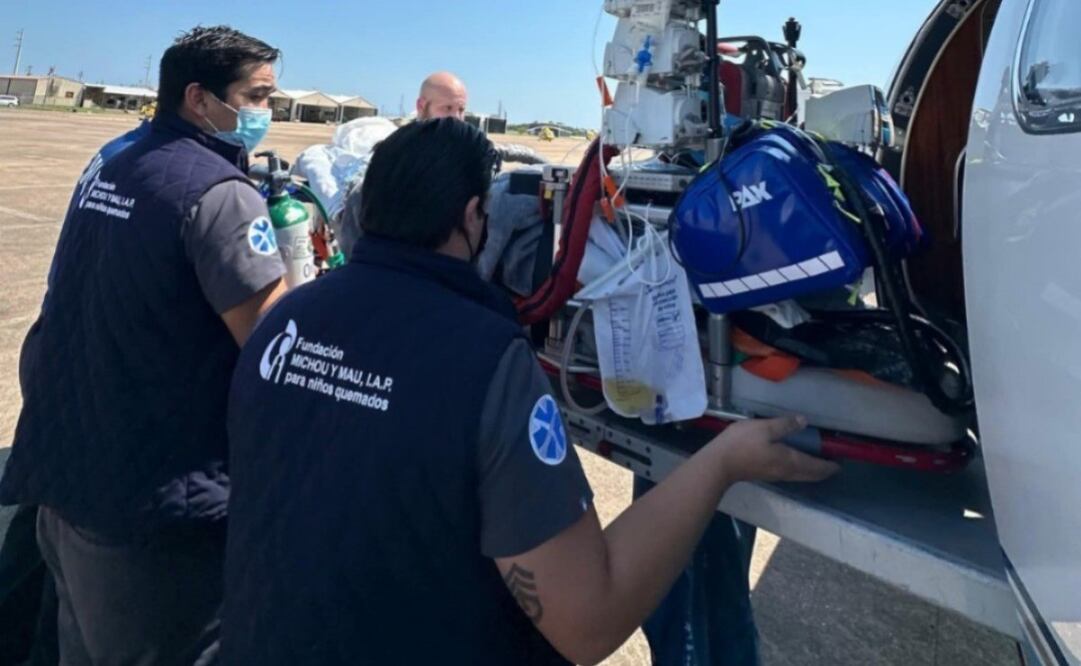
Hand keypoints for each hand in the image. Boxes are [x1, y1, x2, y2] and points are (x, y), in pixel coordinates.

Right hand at [711, 416, 839, 484]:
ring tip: (816, 461)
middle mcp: (786, 472)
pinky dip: (799, 469)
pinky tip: (794, 461)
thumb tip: (804, 422)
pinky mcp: (765, 474)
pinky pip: (790, 473)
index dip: (829, 466)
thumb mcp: (764, 428)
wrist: (719, 464)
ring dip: (811, 471)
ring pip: (800, 475)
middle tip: (831, 463)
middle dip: (822, 471)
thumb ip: (785, 425)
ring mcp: (775, 475)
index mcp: (790, 461)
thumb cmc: (742, 444)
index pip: (816, 467)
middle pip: (810, 475)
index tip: (839, 463)